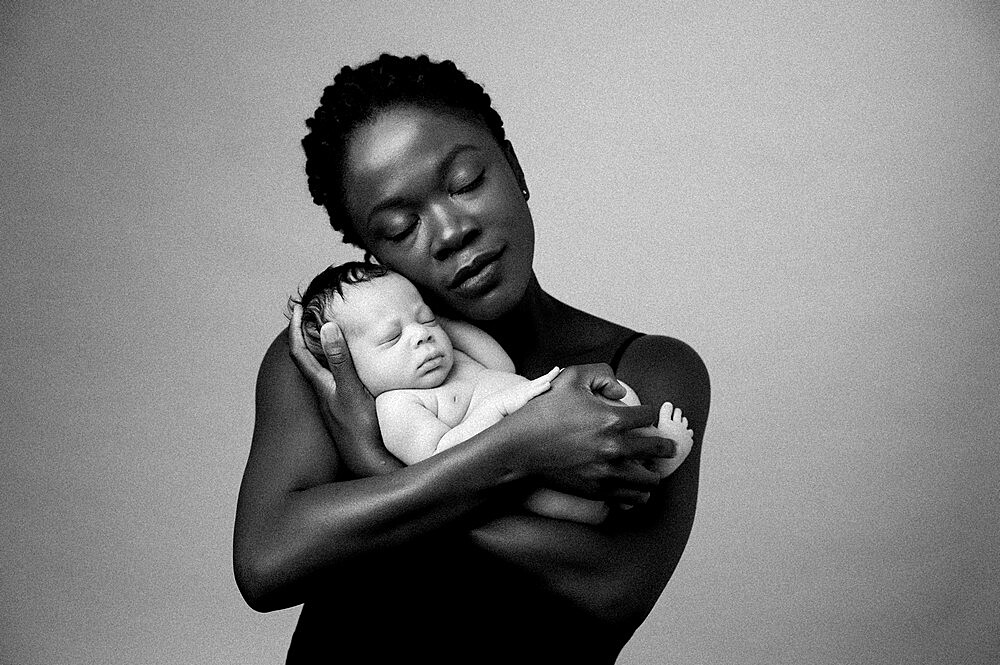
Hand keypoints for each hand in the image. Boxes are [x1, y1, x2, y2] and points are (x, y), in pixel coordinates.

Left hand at [287, 304, 387, 474]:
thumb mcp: (353, 391)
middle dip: (306, 333)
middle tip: (312, 314)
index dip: (296, 328)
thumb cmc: (363, 430)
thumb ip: (340, 360)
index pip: (299, 350)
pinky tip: (349, 364)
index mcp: (321, 385)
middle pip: (306, 358)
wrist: (372, 463)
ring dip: (320, 348)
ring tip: (328, 331)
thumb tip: (325, 327)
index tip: (300, 307)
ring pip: (319, 369)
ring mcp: (332, 403)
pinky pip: (333, 378)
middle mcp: (322, 393)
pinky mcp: (344, 410)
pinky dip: (335, 362)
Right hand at [494, 366, 560, 415]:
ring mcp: (527, 391)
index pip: (543, 380)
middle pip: (544, 377)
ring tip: (558, 370)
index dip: (552, 376)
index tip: (561, 371)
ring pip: (541, 381)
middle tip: (564, 368)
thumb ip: (530, 403)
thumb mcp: (522, 402)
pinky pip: (534, 391)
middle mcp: (529, 387)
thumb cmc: (508, 406)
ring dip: (550, 376)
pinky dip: (541, 388)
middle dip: (554, 373)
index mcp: (530, 388)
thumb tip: (538, 411)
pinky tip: (548, 384)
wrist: (497, 405)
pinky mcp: (524, 396)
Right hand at [505, 364, 676, 505]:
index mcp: (611, 419)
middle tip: (667, 447)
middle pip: (658, 449)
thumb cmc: (542, 412)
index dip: (651, 413)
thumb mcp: (570, 378)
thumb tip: (621, 392)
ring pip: (649, 480)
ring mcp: (606, 472)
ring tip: (650, 470)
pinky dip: (636, 493)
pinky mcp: (596, 490)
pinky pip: (630, 498)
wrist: (517, 449)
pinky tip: (633, 487)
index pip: (650, 416)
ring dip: (653, 473)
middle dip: (666, 446)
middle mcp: (614, 448)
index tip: (647, 417)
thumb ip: (601, 374)